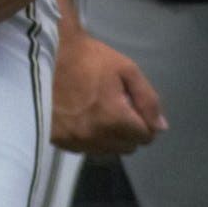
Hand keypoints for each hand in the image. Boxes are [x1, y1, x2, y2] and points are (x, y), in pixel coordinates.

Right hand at [51, 29, 165, 156]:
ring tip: (98, 111)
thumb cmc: (89, 58)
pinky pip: (85, 149)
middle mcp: (94, 136)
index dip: (144, 120)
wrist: (47, 54)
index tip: (133, 105)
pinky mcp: (58, 141)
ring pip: (107, 151)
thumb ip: (148, 100)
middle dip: (128, 130)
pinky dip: (89, 138)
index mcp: (113, 118)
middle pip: (127, 147)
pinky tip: (82, 117)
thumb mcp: (127, 70)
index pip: (145, 137)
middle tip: (116, 106)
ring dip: (109, 136)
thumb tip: (160, 128)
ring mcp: (74, 141)